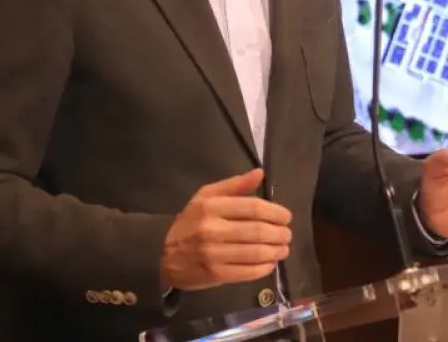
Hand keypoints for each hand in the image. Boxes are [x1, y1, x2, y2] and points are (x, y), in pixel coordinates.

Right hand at [160, 168, 291, 290]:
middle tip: (287, 234)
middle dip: (279, 233)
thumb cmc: (189, 222)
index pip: (254, 207)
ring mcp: (213, 254)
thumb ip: (235, 185)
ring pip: (255, 252)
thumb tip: (260, 173)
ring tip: (283, 249)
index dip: (276, 212)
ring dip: (275, 251)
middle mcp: (212, 229)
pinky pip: (247, 272)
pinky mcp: (215, 275)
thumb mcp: (206, 196)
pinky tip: (270, 263)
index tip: (286, 217)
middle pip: (257, 230)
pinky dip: (263, 269)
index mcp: (212, 207)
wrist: (160, 254)